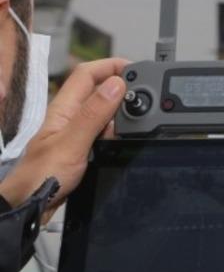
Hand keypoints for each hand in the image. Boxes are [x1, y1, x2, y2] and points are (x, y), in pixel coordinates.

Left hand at [0, 58, 127, 209]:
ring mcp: (77, 133)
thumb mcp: (71, 143)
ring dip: (123, 111)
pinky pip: (106, 133)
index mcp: (63, 109)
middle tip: (145, 95)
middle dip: (123, 87)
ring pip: (105, 112)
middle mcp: (70, 118)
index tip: (136, 70)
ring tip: (139, 117)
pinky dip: (120, 132)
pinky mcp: (84, 149)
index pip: (87, 74)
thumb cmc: (39, 177)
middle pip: (99, 90)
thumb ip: (94, 114)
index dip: (111, 66)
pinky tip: (127, 140)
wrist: (29, 206)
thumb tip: (115, 85)